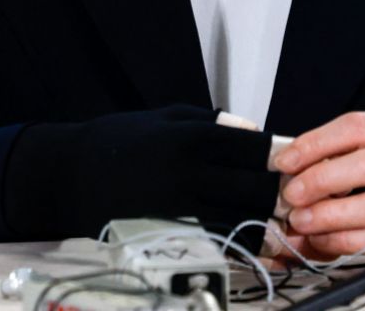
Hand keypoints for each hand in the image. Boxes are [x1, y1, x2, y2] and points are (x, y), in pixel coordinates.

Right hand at [3, 104, 279, 241]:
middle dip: (277, 194)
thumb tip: (251, 130)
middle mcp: (189, 172)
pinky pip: (215, 243)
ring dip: (265, 225)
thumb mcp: (162, 118)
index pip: (250, 148)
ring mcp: (180, 208)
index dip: (275, 156)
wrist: (70, 174)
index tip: (290, 162)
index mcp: (189, 136)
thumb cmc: (118, 139)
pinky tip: (254, 247)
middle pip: (252, 187)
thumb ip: (209, 122)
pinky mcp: (169, 235)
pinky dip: (239, 246)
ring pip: (239, 221)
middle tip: (295, 198)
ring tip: (282, 226)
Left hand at [270, 111, 364, 259]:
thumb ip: (358, 147)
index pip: (355, 128)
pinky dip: (351, 241)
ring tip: (303, 220)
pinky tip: (329, 240)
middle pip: (362, 165)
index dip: (315, 142)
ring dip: (331, 216)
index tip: (287, 159)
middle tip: (292, 192)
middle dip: (320, 180)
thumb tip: (301, 165)